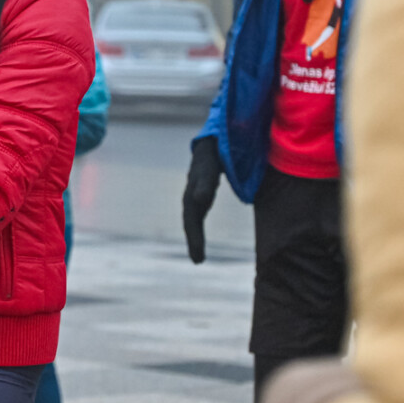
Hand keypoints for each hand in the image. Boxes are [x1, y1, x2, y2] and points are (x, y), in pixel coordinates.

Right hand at [182, 136, 222, 263]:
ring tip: (198, 258)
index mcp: (192, 193)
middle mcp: (191, 196)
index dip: (195, 238)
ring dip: (194, 238)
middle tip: (198, 261)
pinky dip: (197, 229)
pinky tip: (200, 240)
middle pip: (190, 222)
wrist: (211, 142)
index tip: (199, 257)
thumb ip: (206, 183)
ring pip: (192, 220)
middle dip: (194, 241)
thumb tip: (200, 200)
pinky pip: (196, 216)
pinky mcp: (200, 196)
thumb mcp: (209, 168)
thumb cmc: (213, 155)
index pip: (191, 220)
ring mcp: (194, 196)